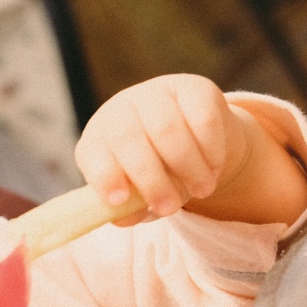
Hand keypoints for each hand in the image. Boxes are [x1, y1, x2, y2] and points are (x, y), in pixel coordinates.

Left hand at [75, 74, 306, 226]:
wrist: (197, 137)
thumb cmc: (159, 171)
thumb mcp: (140, 192)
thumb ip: (129, 207)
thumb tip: (123, 219)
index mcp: (98, 137)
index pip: (93, 153)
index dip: (104, 176)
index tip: (120, 200)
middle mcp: (121, 109)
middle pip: (129, 140)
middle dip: (151, 180)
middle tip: (170, 207)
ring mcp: (155, 93)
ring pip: (167, 130)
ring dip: (187, 167)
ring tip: (202, 190)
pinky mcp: (193, 87)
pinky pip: (202, 118)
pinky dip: (210, 149)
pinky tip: (214, 168)